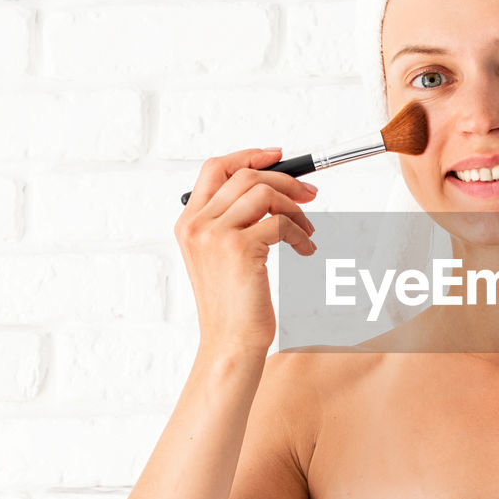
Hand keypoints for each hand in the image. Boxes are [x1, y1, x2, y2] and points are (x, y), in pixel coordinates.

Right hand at [175, 146, 317, 355]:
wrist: (230, 343)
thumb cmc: (232, 304)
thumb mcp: (221, 257)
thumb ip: (232, 221)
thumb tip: (271, 187)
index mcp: (188, 223)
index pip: (214, 169)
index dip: (248, 155)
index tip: (278, 157)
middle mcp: (197, 225)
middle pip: (245, 176)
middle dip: (285, 181)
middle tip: (310, 196)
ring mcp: (215, 235)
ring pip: (264, 194)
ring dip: (296, 209)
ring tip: (308, 231)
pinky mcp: (239, 248)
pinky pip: (280, 223)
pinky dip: (301, 234)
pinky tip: (306, 250)